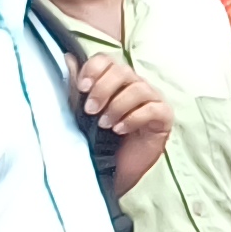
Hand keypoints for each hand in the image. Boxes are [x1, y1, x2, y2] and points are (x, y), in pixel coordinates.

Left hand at [72, 56, 174, 193]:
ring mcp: (152, 99)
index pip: (107, 60)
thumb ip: (75, 87)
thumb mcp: (81, 113)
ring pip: (138, 88)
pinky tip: (121, 129)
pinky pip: (153, 108)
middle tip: (90, 110)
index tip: (82, 87)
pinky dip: (134, 118)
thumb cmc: (98, 142)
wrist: (111, 173)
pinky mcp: (163, 117)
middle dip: (103, 89)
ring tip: (105, 125)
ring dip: (117, 106)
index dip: (94, 69)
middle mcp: (134, 85)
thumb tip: (67, 58)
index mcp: (114, 81)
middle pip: (122, 70)